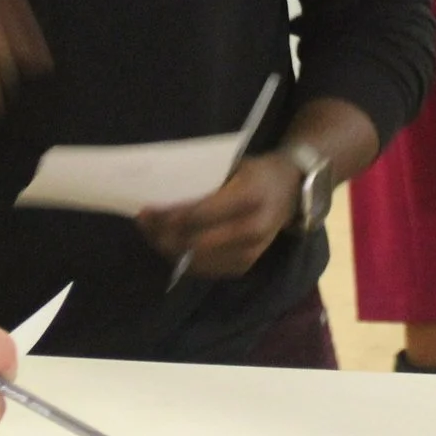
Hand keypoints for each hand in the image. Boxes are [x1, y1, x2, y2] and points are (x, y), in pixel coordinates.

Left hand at [137, 152, 302, 280]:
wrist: (292, 193)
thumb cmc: (256, 172)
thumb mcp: (234, 166)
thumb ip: (204, 181)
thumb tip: (162, 190)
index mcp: (249, 197)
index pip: (200, 213)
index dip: (169, 216)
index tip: (146, 210)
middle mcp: (252, 229)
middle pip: (194, 241)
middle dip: (162, 234)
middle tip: (143, 222)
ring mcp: (250, 253)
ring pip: (197, 259)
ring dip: (169, 248)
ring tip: (151, 233)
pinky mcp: (245, 266)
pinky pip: (206, 269)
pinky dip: (184, 258)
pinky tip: (169, 244)